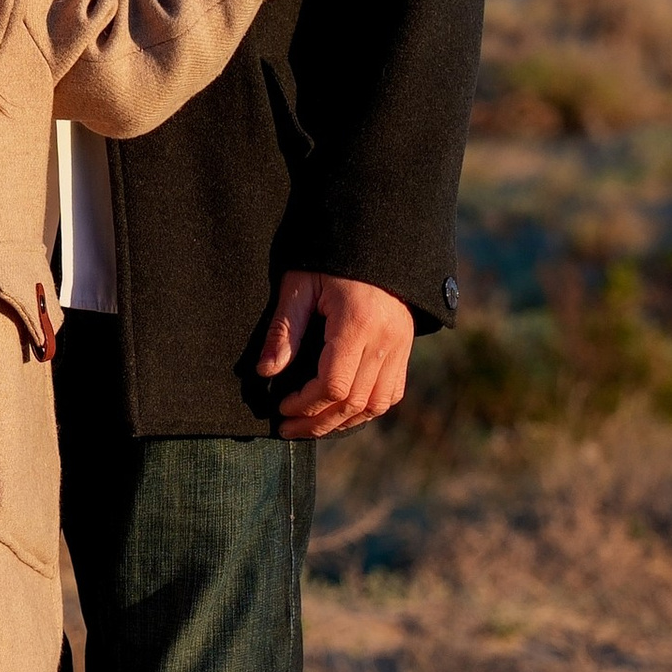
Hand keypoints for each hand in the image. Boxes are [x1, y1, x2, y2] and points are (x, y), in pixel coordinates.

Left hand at [258, 270, 415, 436]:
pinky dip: (367, 409)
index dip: (304, 405)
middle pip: (353, 402)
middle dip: (318, 423)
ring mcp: (400, 345)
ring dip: (343, 422)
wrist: (378, 241)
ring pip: (376, 404)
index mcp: (357, 323)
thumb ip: (284, 329)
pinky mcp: (406, 347)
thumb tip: (266, 371)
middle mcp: (385, 339)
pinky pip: (391, 393)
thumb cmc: (332, 260)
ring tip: (313, 426)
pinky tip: (342, 411)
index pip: (333, 385)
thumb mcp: (300, 285)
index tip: (281, 409)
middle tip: (288, 429)